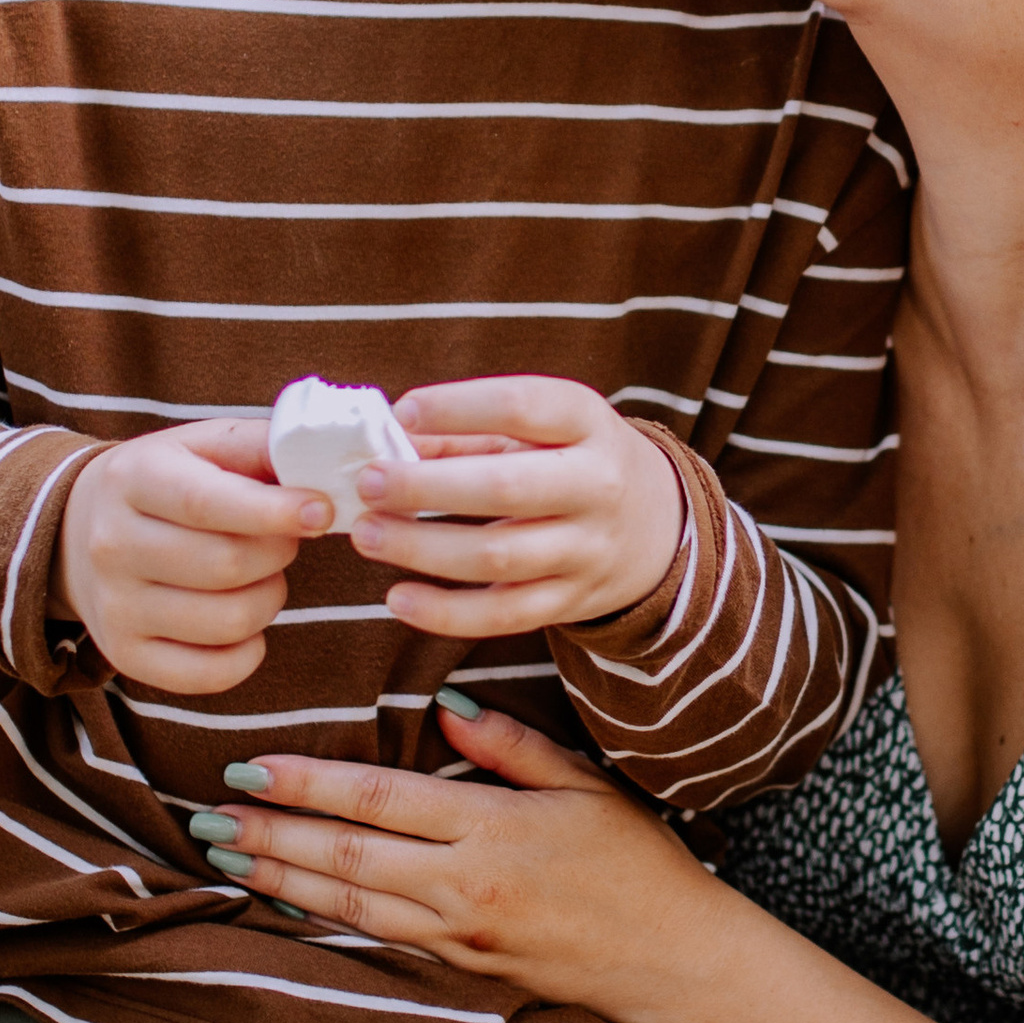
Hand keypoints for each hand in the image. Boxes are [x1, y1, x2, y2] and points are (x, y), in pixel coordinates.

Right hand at [53, 417, 331, 691]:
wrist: (79, 531)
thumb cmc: (165, 483)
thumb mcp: (200, 445)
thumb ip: (258, 446)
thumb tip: (319, 462)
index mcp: (133, 479)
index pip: (206, 504)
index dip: (274, 512)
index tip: (321, 512)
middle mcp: (113, 545)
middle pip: (228, 566)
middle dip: (278, 553)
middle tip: (282, 540)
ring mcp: (115, 606)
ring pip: (230, 621)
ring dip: (269, 598)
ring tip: (260, 576)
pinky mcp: (125, 655)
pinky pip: (213, 674)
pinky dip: (248, 652)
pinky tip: (244, 623)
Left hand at [194, 698, 717, 1022]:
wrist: (675, 960)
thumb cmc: (640, 863)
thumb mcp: (585, 785)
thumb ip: (510, 746)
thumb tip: (447, 704)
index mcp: (494, 832)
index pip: (378, 800)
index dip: (308, 783)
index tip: (251, 766)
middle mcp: (465, 887)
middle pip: (345, 856)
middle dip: (271, 833)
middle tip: (209, 815)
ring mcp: (459, 934)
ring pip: (347, 903)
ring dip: (279, 876)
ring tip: (227, 854)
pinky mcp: (461, 965)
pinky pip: (377, 935)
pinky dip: (322, 916)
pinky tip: (285, 897)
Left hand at [351, 380, 684, 638]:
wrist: (656, 525)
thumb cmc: (575, 461)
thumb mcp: (543, 429)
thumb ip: (468, 432)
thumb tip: (390, 441)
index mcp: (588, 423)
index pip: (522, 406)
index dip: (458, 407)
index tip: (403, 412)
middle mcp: (597, 486)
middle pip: (506, 488)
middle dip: (426, 487)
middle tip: (369, 482)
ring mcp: (587, 550)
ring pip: (497, 557)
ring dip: (421, 548)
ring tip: (367, 533)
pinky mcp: (571, 601)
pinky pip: (503, 615)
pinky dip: (445, 613)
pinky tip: (398, 598)